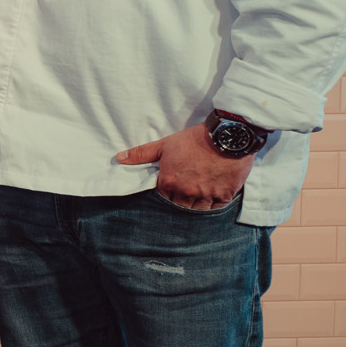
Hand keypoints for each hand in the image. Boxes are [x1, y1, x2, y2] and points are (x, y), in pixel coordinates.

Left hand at [118, 122, 249, 209]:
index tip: (173, 186)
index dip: (167, 192)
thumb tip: (119, 158)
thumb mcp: (165, 144)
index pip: (163, 198)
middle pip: (180, 206)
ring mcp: (206, 196)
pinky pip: (216, 208)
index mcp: (169, 183)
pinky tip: (213, 194)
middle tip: (187, 190)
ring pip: (197, 210)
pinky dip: (214, 204)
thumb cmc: (194, 139)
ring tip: (200, 192)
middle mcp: (186, 193)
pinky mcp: (224, 195)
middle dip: (181, 200)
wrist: (226, 136)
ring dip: (197, 204)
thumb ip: (142, 154)